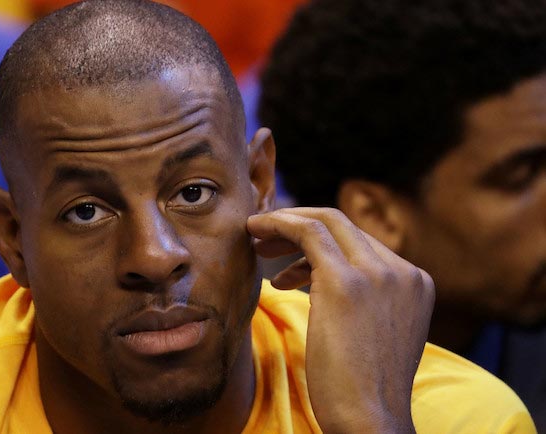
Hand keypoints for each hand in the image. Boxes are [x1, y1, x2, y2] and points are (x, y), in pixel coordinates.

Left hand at [247, 208, 434, 432]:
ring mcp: (378, 274)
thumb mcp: (373, 331)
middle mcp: (402, 272)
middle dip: (299, 224)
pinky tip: (256, 233)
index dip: (320, 240)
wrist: (369, 421)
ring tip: (257, 244)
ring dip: (286, 225)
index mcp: (414, 282)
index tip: (288, 251)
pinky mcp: (347, 283)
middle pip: (344, 226)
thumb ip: (363, 298)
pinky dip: (279, 224)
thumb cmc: (360, 386)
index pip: (361, 242)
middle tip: (264, 236)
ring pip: (325, 222)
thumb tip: (318, 275)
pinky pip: (308, 232)